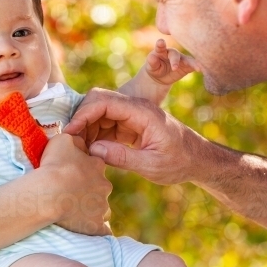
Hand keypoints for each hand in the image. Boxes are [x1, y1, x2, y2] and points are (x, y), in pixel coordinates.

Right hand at [38, 133, 112, 235]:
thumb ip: (76, 140)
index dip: (82, 169)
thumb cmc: (54, 165)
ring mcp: (101, 207)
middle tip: (69, 192)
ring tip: (72, 210)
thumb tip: (81, 141)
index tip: (70, 173)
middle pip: (99, 187)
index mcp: (98, 166)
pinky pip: (101, 230)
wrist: (49, 193)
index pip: (95, 165)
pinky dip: (95, 228)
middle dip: (89, 189)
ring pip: (100, 207)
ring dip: (89, 208)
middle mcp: (104, 186)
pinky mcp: (96, 226)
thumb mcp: (64, 140)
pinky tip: (85, 228)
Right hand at [64, 88, 209, 185]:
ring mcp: (132, 115)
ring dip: (86, 129)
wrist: (197, 159)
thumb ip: (124, 158)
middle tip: (71, 143)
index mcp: (143, 112)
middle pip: (98, 101)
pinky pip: (105, 124)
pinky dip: (94, 135)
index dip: (84, 115)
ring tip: (79, 150)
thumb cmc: (179, 162)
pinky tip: (90, 151)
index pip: (106, 102)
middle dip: (81, 119)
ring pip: (99, 113)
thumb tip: (93, 150)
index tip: (70, 133)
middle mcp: (136, 108)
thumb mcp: (153, 165)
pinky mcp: (129, 125)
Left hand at [145, 39, 196, 85]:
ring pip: (187, 60)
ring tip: (198, 67)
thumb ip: (152, 61)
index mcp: (161, 51)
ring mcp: (181, 59)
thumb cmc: (155, 67)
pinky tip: (202, 69)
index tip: (160, 42)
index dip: (160, 44)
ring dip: (192, 63)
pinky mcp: (187, 66)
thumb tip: (152, 57)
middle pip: (174, 55)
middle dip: (175, 61)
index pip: (160, 47)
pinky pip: (193, 66)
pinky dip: (198, 66)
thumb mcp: (150, 66)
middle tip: (174, 68)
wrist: (161, 76)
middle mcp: (173, 53)